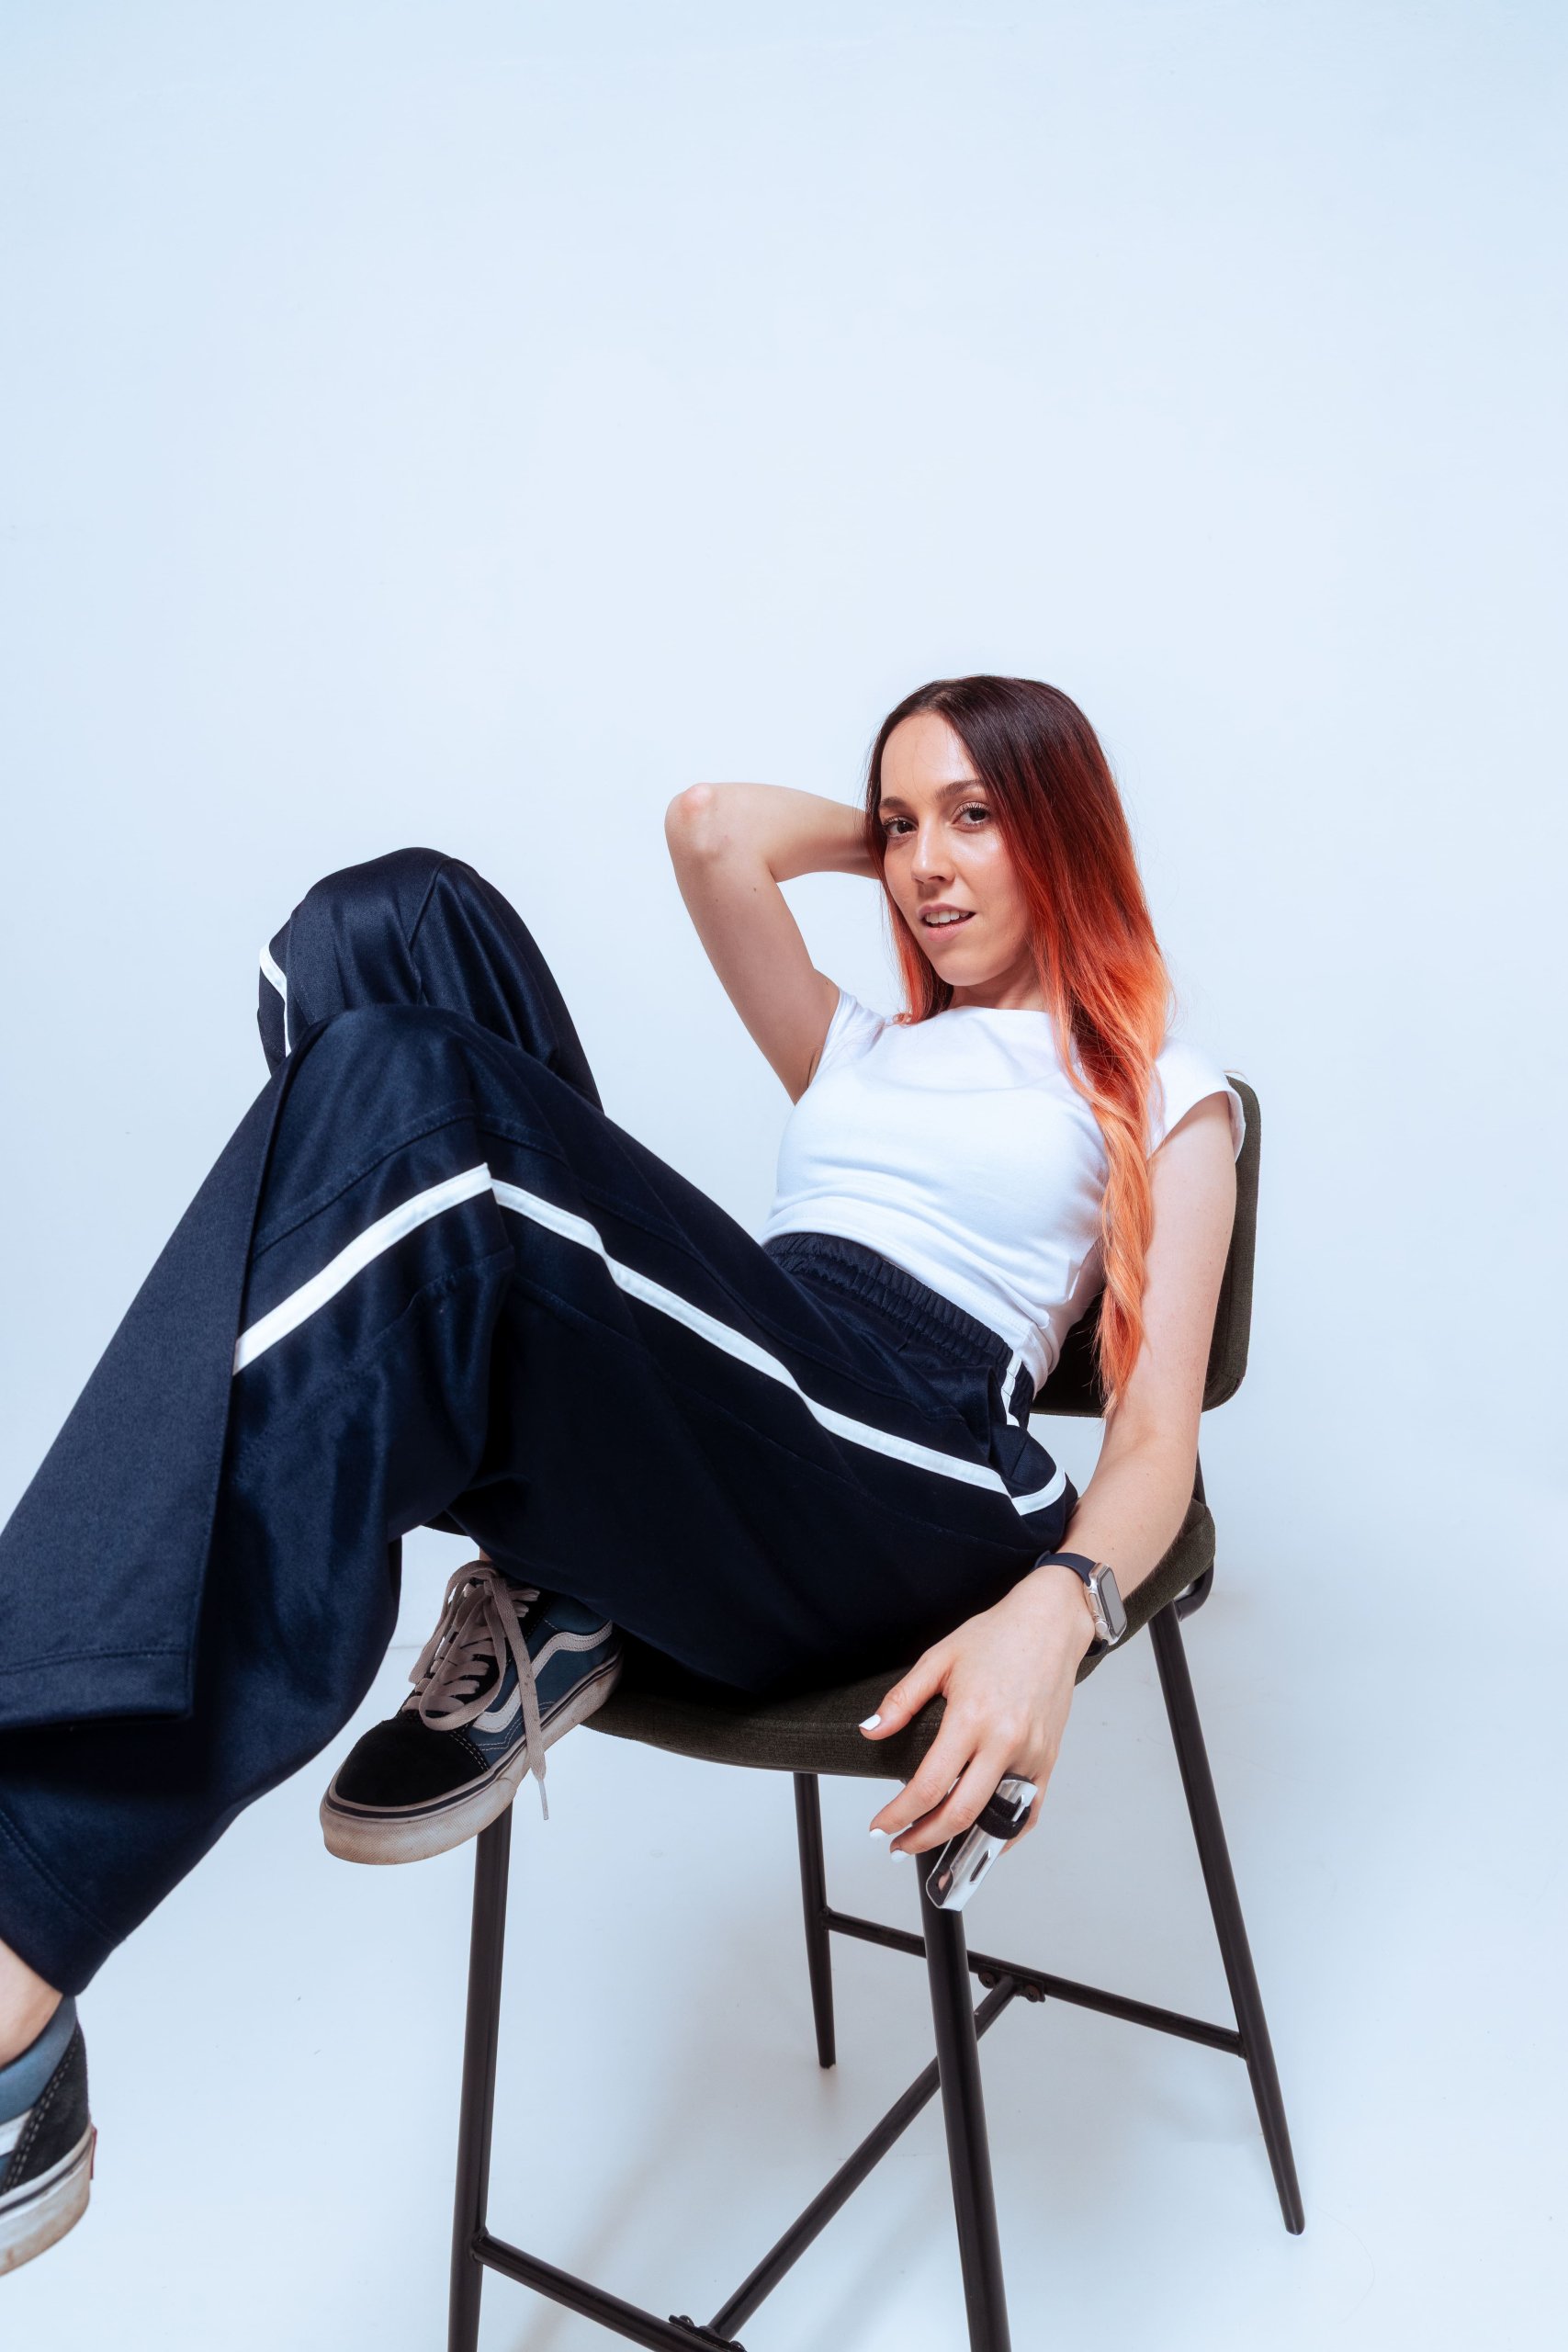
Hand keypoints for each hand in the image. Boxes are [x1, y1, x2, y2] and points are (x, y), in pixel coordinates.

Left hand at [861, 1563, 1097, 1854]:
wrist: (1050, 1624)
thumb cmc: (998, 1636)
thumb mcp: (939, 1658)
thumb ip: (902, 1700)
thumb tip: (872, 1731)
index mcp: (972, 1718)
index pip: (929, 1785)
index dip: (899, 1815)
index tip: (880, 1826)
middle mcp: (1005, 1741)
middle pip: (961, 1813)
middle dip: (923, 1838)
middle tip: (898, 1845)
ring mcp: (1031, 1754)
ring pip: (996, 1818)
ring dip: (962, 1841)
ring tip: (933, 1844)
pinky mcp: (1048, 1758)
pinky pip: (1029, 1811)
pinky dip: (1006, 1832)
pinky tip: (982, 1836)